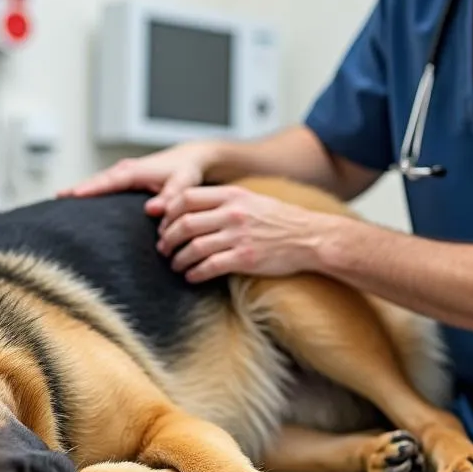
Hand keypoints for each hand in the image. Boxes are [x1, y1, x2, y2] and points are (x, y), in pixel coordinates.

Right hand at [58, 142, 217, 215]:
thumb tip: (152, 210)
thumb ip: (171, 196)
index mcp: (136, 171)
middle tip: (54, 200)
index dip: (91, 188)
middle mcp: (125, 170)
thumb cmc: (187, 171)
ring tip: (58, 201)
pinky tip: (77, 200)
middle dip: (76, 189)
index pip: (109, 181)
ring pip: (96, 182)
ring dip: (78, 189)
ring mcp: (122, 174)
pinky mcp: (124, 180)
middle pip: (95, 180)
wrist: (191, 159)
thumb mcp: (184, 183)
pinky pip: (101, 185)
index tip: (71, 196)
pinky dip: (89, 191)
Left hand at [156, 185, 331, 282]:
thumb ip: (222, 200)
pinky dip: (195, 273)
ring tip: (175, 264)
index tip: (162, 224)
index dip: (168, 212)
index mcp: (232, 195)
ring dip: (178, 258)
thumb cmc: (279, 219)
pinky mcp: (245, 259)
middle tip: (163, 248)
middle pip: (185, 223)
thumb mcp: (250, 198)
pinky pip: (210, 267)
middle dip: (167, 238)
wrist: (310, 237)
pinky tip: (191, 276)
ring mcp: (239, 236)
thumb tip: (190, 207)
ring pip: (194, 247)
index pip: (187, 198)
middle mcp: (232, 213)